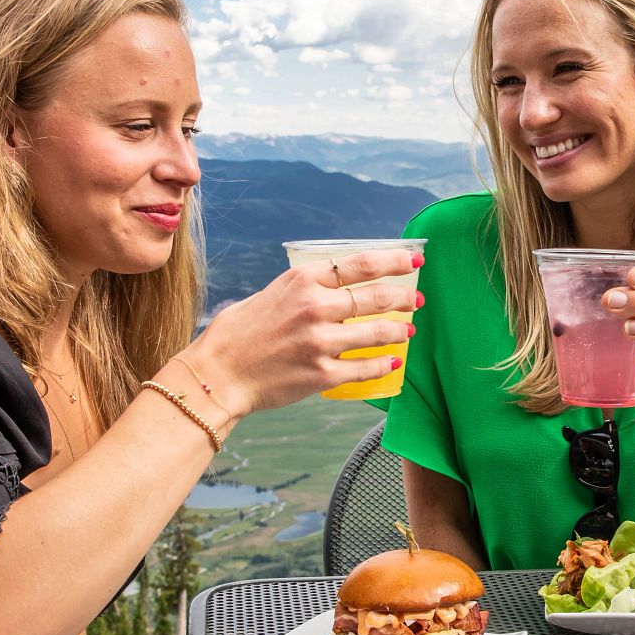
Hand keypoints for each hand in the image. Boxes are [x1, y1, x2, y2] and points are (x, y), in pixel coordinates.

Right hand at [187, 248, 421, 413]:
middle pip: (376, 297)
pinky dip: (385, 364)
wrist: (218, 373)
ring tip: (409, 329)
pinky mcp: (322, 374)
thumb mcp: (272, 293)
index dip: (394, 261)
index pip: (361, 264)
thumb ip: (306, 288)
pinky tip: (394, 361)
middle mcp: (315, 307)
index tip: (414, 260)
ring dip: (400, 330)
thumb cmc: (241, 332)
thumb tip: (340, 286)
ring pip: (377, 333)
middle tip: (416, 300)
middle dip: (404, 297)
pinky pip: (366, 368)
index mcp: (303, 280)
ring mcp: (320, 342)